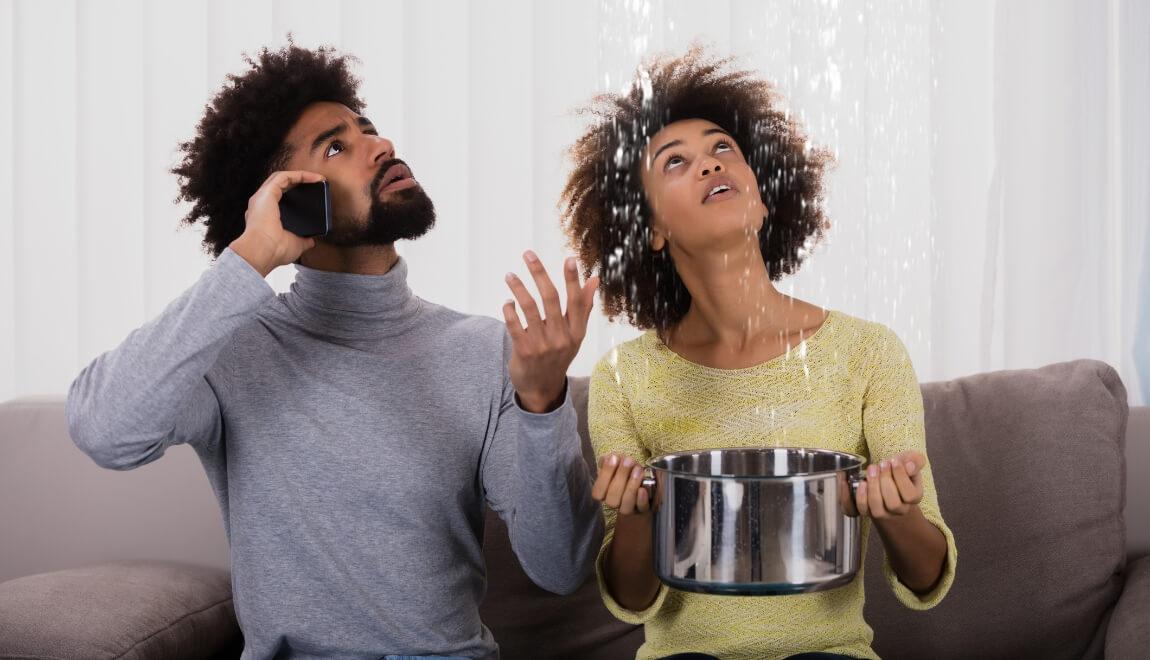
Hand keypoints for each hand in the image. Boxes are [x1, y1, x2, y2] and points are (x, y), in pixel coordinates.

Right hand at [229, 170, 324, 276]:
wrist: (264, 251)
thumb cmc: (274, 251)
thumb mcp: (294, 244)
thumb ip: (303, 240)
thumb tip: (311, 241)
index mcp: (264, 216)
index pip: (279, 199)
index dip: (295, 194)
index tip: (311, 195)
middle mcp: (261, 205)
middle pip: (280, 185)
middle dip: (298, 181)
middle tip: (315, 183)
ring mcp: (262, 197)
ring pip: (281, 178)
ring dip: (300, 176)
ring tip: (317, 178)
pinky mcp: (267, 193)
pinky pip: (284, 177)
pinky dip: (299, 175)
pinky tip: (314, 178)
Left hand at [502, 251, 597, 412]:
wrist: (541, 388)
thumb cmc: (558, 355)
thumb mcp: (575, 335)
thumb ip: (583, 307)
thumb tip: (595, 279)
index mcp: (576, 332)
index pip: (575, 300)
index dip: (573, 279)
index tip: (569, 258)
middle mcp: (561, 338)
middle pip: (550, 298)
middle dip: (539, 272)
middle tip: (528, 254)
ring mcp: (542, 345)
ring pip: (529, 307)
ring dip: (518, 288)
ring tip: (510, 275)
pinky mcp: (523, 351)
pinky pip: (513, 323)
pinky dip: (509, 308)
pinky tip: (508, 302)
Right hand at [591, 453, 649, 514]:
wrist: (643, 475)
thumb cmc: (626, 468)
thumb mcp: (616, 462)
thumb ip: (609, 461)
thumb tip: (607, 459)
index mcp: (603, 493)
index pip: (597, 493)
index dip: (604, 476)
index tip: (613, 458)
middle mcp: (614, 503)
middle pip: (612, 500)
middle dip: (620, 478)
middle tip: (628, 461)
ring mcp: (628, 509)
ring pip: (625, 507)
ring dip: (631, 487)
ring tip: (637, 469)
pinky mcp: (642, 509)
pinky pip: (641, 509)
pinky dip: (641, 500)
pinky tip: (642, 489)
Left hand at [855, 450, 924, 518]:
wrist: (887, 483)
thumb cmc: (899, 472)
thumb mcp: (909, 463)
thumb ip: (915, 461)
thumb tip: (910, 466)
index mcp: (914, 498)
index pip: (910, 495)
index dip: (901, 477)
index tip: (894, 461)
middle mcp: (900, 509)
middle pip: (893, 504)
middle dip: (885, 481)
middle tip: (882, 464)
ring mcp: (884, 513)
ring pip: (878, 509)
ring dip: (873, 488)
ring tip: (872, 470)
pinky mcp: (869, 512)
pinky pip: (863, 510)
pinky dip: (861, 496)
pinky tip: (863, 482)